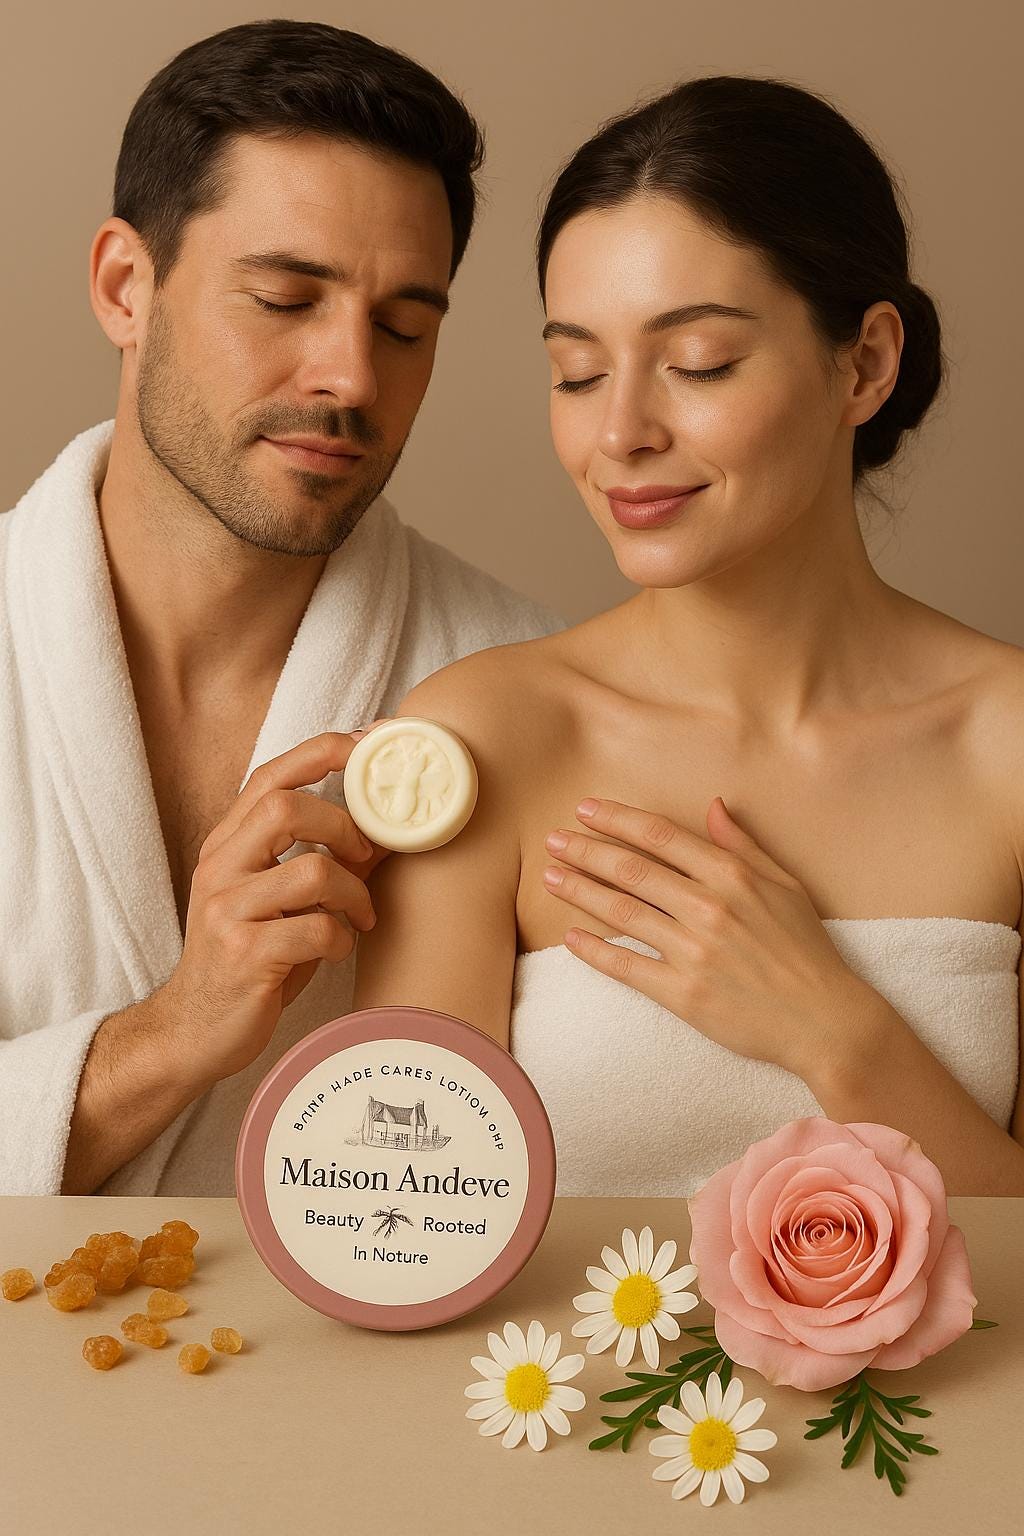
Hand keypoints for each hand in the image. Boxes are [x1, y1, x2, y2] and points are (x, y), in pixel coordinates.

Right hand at [161, 730, 390, 1085]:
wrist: (193, 1031)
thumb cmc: (250, 962)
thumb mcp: (278, 903)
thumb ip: (323, 862)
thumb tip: (388, 830)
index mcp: (226, 846)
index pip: (268, 776)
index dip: (320, 752)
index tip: (366, 746)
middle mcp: (219, 868)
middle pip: (286, 808)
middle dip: (343, 826)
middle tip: (366, 855)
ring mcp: (227, 911)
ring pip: (311, 871)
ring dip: (353, 893)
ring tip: (359, 917)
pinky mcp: (244, 954)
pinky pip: (316, 929)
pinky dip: (341, 938)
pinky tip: (335, 949)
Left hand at [541, 795, 868, 1080]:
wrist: (825, 1019)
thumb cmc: (807, 950)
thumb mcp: (784, 885)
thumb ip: (742, 845)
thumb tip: (712, 805)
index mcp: (732, 875)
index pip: (660, 836)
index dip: (618, 819)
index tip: (585, 810)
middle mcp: (709, 907)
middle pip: (631, 869)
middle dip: (585, 851)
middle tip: (551, 841)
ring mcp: (694, 951)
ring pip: (621, 912)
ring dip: (580, 892)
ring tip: (550, 878)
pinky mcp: (684, 994)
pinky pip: (627, 967)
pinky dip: (594, 951)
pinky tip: (570, 938)